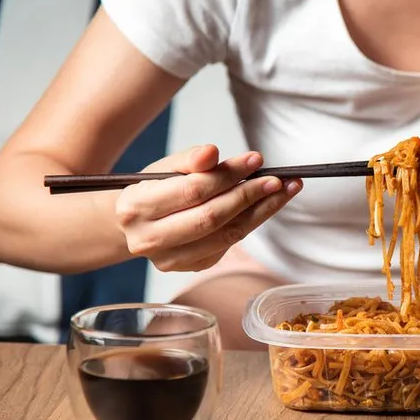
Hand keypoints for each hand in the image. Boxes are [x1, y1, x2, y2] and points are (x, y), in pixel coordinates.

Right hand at [114, 145, 300, 271]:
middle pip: (211, 218)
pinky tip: (265, 207)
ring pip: (225, 236)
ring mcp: (170, 260)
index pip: (193, 190)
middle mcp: (150, 239)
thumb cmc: (153, 191)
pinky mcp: (190, 267)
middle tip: (278, 180)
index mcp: (136, 207)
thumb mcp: (164, 168)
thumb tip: (213, 152)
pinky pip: (228, 246)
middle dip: (249, 196)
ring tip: (283, 192)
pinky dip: (249, 224)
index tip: (256, 160)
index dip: (228, 175)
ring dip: (260, 213)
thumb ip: (189, 160)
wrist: (136, 225)